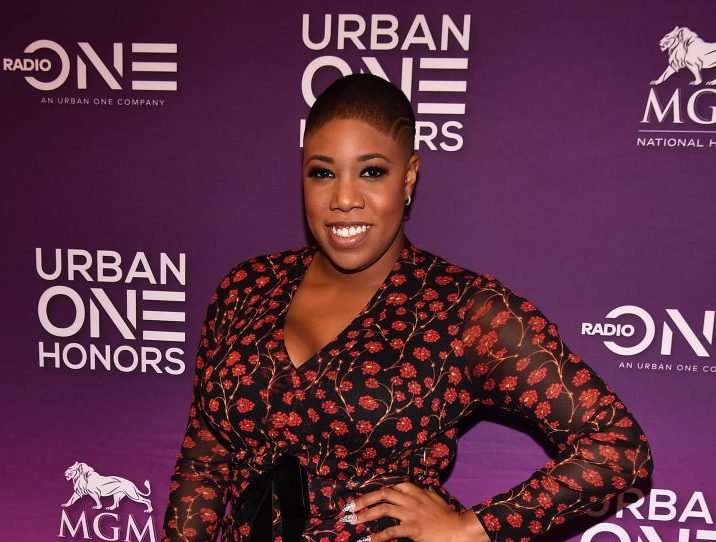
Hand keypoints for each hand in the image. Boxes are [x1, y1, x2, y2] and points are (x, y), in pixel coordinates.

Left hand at [340, 482, 488, 541]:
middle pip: (383, 493)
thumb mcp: (435, 498)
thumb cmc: (447, 516)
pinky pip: (392, 531)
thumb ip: (425, 493)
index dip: (376, 489)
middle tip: (351, 506)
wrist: (458, 529)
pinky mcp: (413, 528)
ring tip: (354, 520)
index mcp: (416, 492)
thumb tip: (420, 489)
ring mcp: (411, 513)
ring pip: (384, 508)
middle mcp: (411, 500)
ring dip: (367, 514)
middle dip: (365, 499)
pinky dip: (379, 536)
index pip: (393, 485)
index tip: (364, 495)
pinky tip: (370, 540)